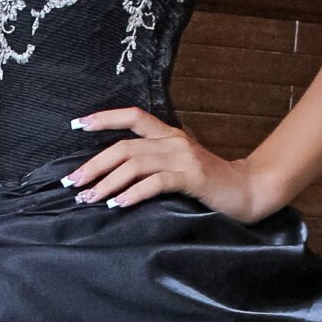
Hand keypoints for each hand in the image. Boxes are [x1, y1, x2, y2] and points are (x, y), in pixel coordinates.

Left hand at [61, 108, 289, 222]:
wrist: (249, 191)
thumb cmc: (210, 183)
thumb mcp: (179, 166)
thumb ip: (154, 164)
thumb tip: (115, 175)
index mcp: (169, 135)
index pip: (133, 117)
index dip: (105, 118)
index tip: (77, 124)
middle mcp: (173, 141)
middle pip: (125, 147)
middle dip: (94, 165)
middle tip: (73, 182)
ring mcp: (184, 158)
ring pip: (135, 165)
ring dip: (108, 183)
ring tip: (90, 198)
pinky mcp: (193, 178)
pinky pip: (156, 183)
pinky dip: (133, 194)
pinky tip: (118, 204)